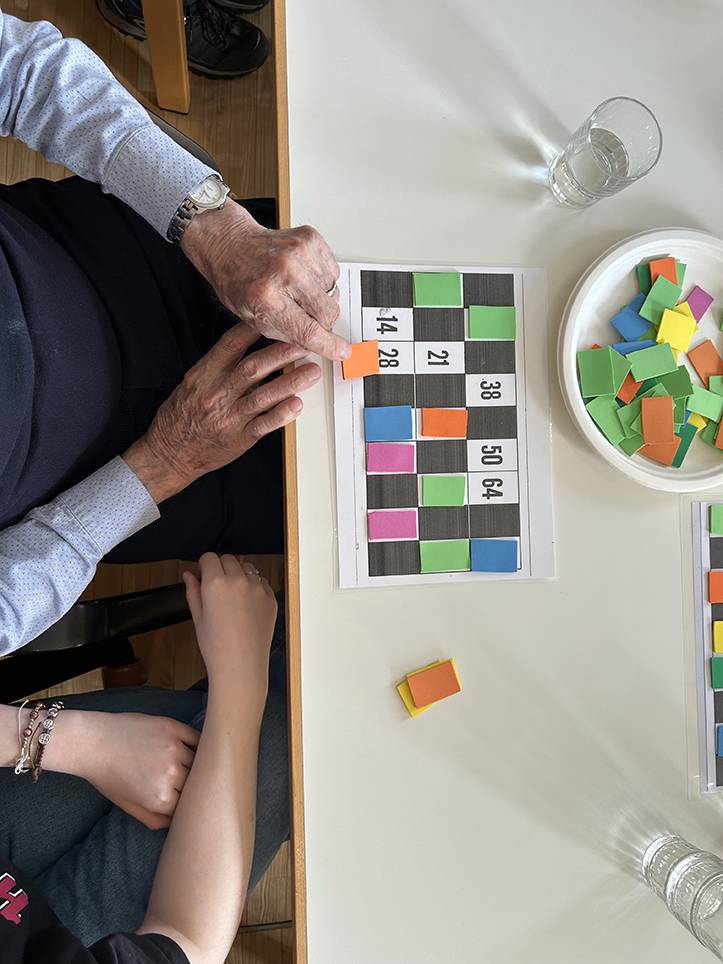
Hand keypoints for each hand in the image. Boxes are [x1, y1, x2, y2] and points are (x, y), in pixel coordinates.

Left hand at [46, 710, 199, 830]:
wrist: (94, 742)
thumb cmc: (108, 776)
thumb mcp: (128, 806)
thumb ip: (155, 820)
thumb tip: (176, 823)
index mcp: (160, 798)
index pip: (187, 806)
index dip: (186, 804)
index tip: (184, 800)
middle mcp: (171, 774)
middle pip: (197, 784)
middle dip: (192, 786)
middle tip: (187, 782)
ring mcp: (174, 748)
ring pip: (201, 761)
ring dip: (198, 765)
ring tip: (193, 766)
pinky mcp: (173, 728)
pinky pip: (198, 739)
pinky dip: (201, 745)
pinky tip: (196, 749)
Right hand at [122, 322, 319, 502]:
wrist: (170, 452)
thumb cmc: (182, 415)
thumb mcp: (194, 382)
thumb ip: (220, 364)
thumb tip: (249, 344)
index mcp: (205, 374)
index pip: (231, 345)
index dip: (254, 330)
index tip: (276, 318)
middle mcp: (217, 393)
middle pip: (252, 368)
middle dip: (281, 354)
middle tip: (305, 343)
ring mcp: (229, 417)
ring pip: (262, 395)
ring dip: (290, 382)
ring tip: (312, 372)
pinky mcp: (239, 438)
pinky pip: (263, 425)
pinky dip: (281, 414)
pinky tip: (297, 405)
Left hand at [180, 201, 349, 360]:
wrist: (230, 244)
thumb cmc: (237, 280)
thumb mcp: (253, 318)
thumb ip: (286, 334)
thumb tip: (318, 344)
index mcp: (266, 297)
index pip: (311, 331)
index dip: (330, 346)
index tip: (341, 351)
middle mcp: (285, 273)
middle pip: (329, 313)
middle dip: (323, 321)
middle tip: (307, 315)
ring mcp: (299, 253)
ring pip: (333, 293)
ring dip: (321, 298)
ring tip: (299, 291)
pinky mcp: (310, 239)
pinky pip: (334, 272)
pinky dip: (323, 279)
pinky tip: (304, 276)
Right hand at [183, 553, 276, 687]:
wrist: (240, 666)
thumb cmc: (217, 647)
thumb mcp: (198, 617)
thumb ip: (193, 591)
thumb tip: (189, 575)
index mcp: (215, 584)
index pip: (209, 557)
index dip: (205, 565)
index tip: (205, 572)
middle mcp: (238, 582)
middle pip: (228, 558)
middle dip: (221, 567)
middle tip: (218, 585)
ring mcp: (257, 589)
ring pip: (247, 567)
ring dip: (239, 574)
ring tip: (233, 595)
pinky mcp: (270, 598)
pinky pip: (262, 581)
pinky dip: (254, 586)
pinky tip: (247, 604)